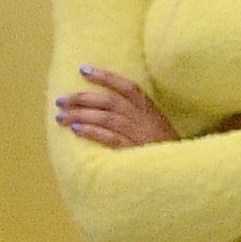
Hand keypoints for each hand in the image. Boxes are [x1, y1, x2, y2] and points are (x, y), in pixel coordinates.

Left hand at [53, 64, 174, 151]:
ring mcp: (138, 135)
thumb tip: (105, 105)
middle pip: (108, 101)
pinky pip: (110, 138)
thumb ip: (137, 115)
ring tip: (61, 117)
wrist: (180, 171)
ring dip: (80, 115)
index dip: (105, 76)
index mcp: (149, 110)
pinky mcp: (133, 151)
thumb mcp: (156, 126)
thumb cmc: (164, 149)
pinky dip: (93, 132)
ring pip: (105, 118)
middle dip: (81, 98)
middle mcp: (143, 119)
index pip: (126, 87)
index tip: (83, 70)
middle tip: (60, 100)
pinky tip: (77, 130)